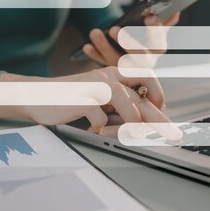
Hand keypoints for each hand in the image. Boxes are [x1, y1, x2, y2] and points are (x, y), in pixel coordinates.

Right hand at [0, 67, 181, 138]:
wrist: (36, 95)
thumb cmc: (70, 101)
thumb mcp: (99, 100)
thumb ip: (120, 106)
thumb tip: (147, 123)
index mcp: (114, 74)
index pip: (148, 79)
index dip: (160, 98)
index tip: (164, 117)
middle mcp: (107, 76)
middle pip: (142, 97)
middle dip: (160, 119)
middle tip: (173, 135)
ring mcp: (94, 85)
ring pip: (127, 102)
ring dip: (134, 123)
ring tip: (136, 136)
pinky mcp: (80, 96)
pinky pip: (99, 115)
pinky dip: (99, 127)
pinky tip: (93, 130)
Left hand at [83, 12, 180, 65]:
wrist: (132, 63)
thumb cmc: (143, 39)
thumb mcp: (154, 32)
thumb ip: (164, 23)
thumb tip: (175, 11)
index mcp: (156, 50)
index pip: (158, 41)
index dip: (154, 29)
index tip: (148, 15)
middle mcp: (145, 64)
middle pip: (138, 55)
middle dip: (127, 41)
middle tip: (114, 28)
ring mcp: (128, 70)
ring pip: (116, 60)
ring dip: (104, 46)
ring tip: (94, 32)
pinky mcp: (113, 74)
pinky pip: (102, 64)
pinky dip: (94, 55)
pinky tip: (86, 46)